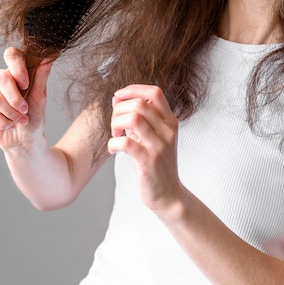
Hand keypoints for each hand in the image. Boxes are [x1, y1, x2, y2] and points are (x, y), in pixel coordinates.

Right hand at [0, 47, 53, 151]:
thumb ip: (42, 75)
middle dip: (15, 99)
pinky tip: (10, 125)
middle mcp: (2, 79)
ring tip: (21, 120)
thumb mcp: (41, 96)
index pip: (12, 55)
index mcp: (17, 72)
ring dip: (11, 113)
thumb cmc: (35, 116)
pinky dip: (4, 122)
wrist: (26, 140)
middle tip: (25, 110)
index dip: (17, 67)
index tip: (25, 84)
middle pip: (2, 78)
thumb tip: (51, 53)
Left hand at [108, 84, 182, 213]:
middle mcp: (168, 131)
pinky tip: (113, 148)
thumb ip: (138, 118)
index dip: (133, 89)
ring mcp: (159, 146)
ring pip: (134, 118)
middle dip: (120, 109)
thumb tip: (117, 98)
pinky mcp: (148, 162)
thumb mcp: (152, 137)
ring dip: (116, 123)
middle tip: (115, 124)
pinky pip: (126, 143)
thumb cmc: (156, 164)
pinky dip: (113, 142)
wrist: (168, 195)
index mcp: (170, 122)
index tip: (118, 96)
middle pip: (140, 103)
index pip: (155, 92)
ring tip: (115, 134)